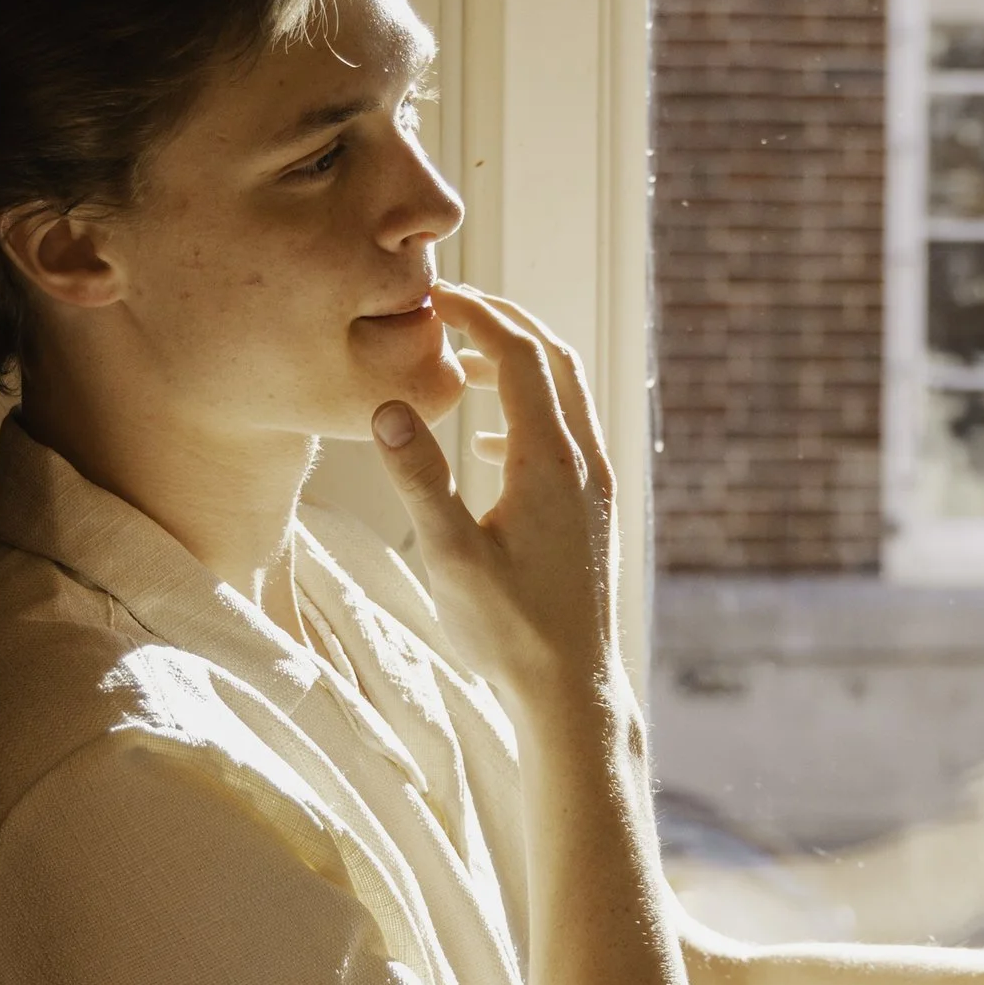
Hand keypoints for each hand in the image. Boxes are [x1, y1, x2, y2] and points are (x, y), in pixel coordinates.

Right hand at [371, 285, 620, 716]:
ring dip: (517, 365)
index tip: (433, 295)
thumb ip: (419, 480)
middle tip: (448, 309)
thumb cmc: (510, 632)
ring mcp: (596, 486)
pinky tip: (487, 444)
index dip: (477, 315)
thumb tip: (388, 406)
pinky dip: (528, 412)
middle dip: (502, 324)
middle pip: (552, 359)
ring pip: (565, 395)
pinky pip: (567, 435)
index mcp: (551, 462)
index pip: (519, 355)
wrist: (570, 689)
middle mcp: (585, 463)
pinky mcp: (594, 511)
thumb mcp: (451, 557)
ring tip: (459, 363)